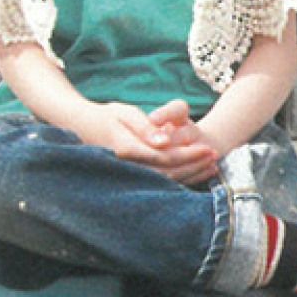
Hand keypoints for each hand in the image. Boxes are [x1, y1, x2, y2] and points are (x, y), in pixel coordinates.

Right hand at [76, 100, 218, 184]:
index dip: (190, 155)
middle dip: (195, 166)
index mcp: (127, 149)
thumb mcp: (125, 113)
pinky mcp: (131, 179)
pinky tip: (194, 173)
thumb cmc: (106, 116)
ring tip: (211, 167)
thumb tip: (165, 140)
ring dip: (190, 175)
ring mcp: (128, 176)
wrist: (81, 129)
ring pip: (165, 181)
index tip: (209, 148)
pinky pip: (159, 182)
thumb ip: (145, 127)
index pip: (166, 156)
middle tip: (215, 157)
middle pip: (169, 172)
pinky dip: (179, 178)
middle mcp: (128, 167)